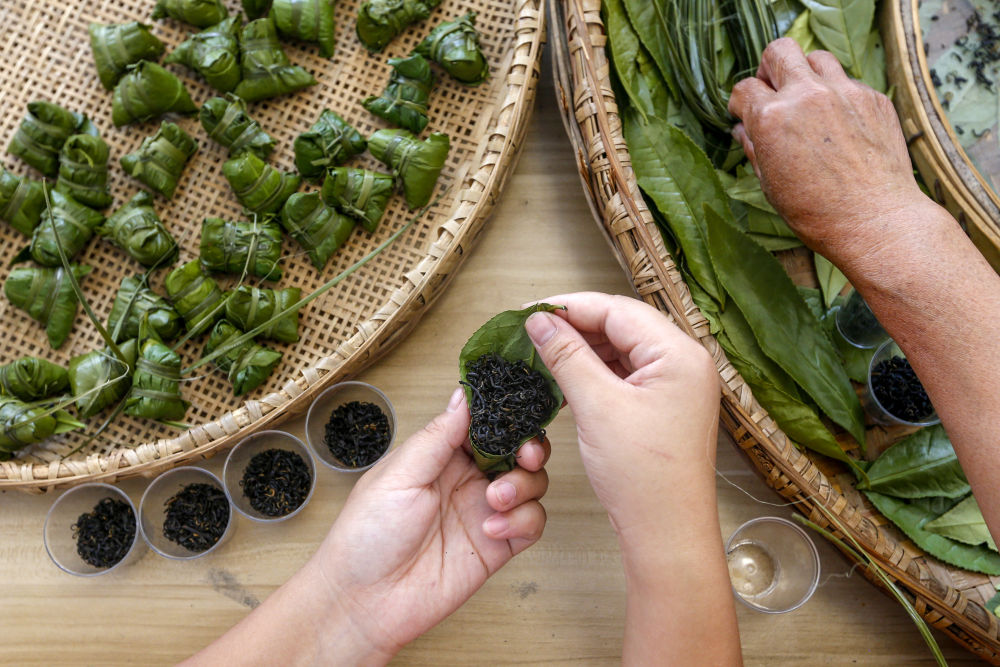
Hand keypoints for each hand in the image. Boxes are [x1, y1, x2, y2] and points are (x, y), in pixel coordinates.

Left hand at [312, 387, 548, 659]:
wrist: (363, 602)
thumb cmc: (365, 536)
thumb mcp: (398, 475)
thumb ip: (437, 437)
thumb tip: (463, 394)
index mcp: (441, 455)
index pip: (485, 423)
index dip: (506, 414)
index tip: (520, 410)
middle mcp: (466, 479)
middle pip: (517, 449)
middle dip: (529, 446)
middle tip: (525, 454)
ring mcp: (484, 511)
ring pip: (532, 482)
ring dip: (525, 484)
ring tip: (497, 498)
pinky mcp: (497, 545)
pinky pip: (532, 523)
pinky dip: (523, 519)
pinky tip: (493, 528)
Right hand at [523, 293, 718, 538]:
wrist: (666, 534)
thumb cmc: (642, 476)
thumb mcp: (597, 407)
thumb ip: (567, 356)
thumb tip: (538, 321)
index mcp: (680, 355)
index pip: (618, 310)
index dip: (570, 306)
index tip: (529, 311)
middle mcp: (685, 363)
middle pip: (621, 326)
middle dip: (574, 327)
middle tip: (530, 332)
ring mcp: (676, 386)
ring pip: (620, 350)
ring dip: (581, 351)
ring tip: (542, 355)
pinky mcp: (663, 407)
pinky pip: (624, 375)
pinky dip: (594, 374)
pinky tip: (564, 381)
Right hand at [728, 38, 927, 267]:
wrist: (873, 220)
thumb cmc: (816, 211)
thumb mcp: (770, 183)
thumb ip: (754, 147)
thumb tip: (743, 130)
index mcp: (772, 118)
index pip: (745, 88)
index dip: (741, 102)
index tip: (745, 112)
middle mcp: (807, 95)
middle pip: (780, 50)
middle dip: (770, 68)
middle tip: (773, 89)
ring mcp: (844, 92)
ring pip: (816, 58)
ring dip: (806, 74)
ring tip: (808, 101)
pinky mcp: (873, 98)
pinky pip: (848, 82)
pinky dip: (837, 96)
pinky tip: (839, 125)